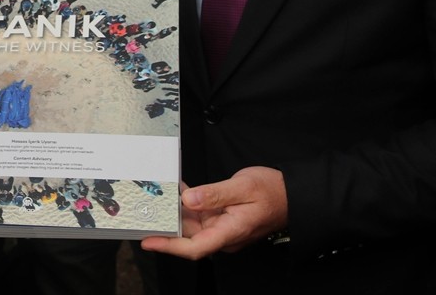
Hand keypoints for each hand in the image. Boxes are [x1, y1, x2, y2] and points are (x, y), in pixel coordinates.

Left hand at [140, 167, 287, 259]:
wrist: (292, 193)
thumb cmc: (273, 191)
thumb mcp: (243, 187)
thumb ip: (214, 194)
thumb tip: (188, 199)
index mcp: (230, 232)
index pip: (195, 247)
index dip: (169, 246)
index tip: (149, 241)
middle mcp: (224, 234)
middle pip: (189, 236)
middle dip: (166, 226)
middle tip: (143, 213)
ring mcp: (223, 227)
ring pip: (193, 224)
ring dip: (176, 212)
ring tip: (157, 197)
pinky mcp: (223, 218)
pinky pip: (200, 213)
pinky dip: (188, 202)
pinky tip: (178, 189)